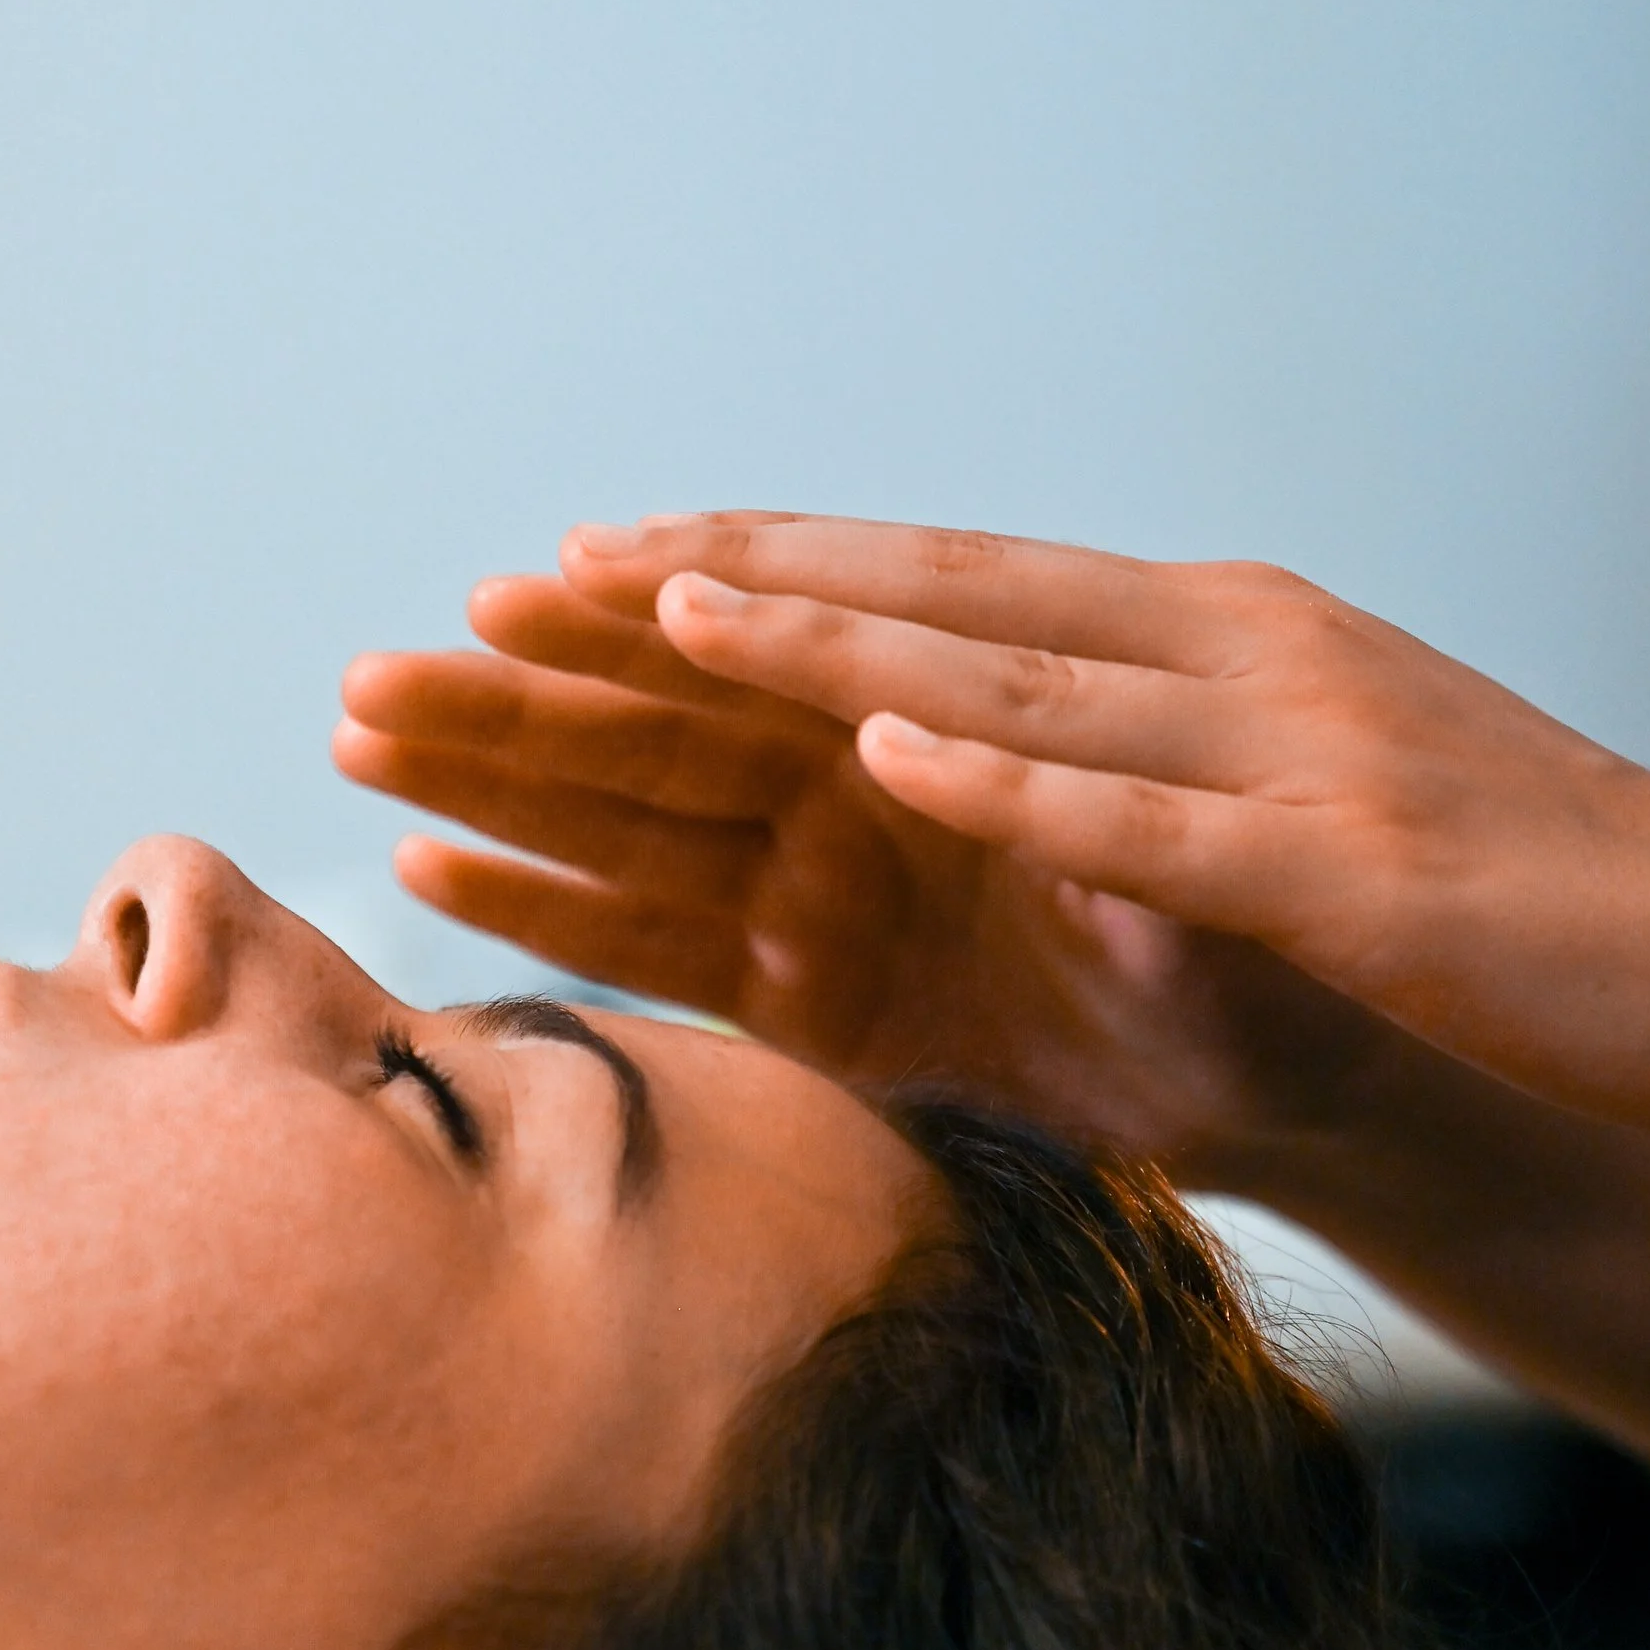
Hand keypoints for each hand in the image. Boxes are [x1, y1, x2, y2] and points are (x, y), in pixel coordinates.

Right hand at [334, 568, 1399, 1172]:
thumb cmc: (1263, 951)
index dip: (663, 609)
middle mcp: (857, 789)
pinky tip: (433, 866)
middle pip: (661, 725)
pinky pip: (651, 948)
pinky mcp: (802, 1005)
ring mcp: (818, 893)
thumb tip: (1034, 777)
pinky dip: (545, 910)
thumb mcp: (1199, 888)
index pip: (781, 643)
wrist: (1286, 1082)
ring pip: (625, 820)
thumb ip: (1098, 834)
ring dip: (495, 777)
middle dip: (522, 692)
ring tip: (363, 734)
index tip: (552, 568)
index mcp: (945, 718)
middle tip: (384, 664)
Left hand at [529, 511, 1649, 1166]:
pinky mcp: (1345, 866)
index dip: (778, 564)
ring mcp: (1292, 745)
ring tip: (647, 610)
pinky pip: (1142, 813)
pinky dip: (1004, 777)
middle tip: (545, 570)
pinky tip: (873, 747)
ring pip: (1012, 675)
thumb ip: (1169, 760)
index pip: (957, 582)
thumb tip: (1027, 751)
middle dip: (733, 580)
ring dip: (819, 638)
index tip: (610, 558)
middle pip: (939, 597)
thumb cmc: (1511, 899)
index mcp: (1222, 630)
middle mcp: (1238, 648)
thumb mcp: (1312, 792)